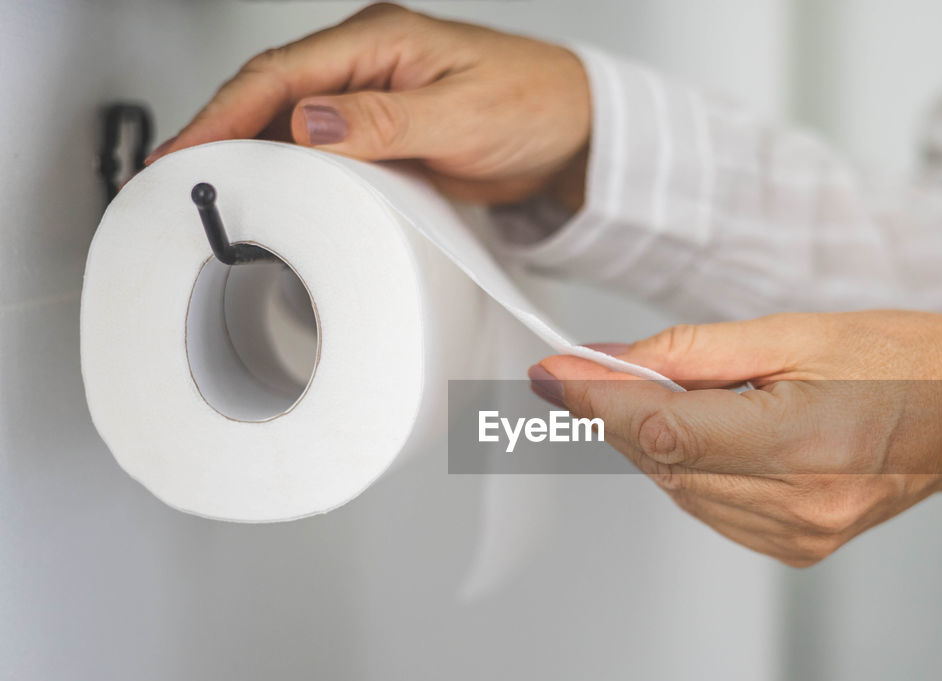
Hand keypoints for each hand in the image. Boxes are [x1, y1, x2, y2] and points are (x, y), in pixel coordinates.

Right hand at [147, 3, 591, 207]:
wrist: (575, 133)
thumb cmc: (534, 105)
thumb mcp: (461, 115)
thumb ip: (386, 122)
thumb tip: (312, 121)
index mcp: (378, 41)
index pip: (279, 74)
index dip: (223, 113)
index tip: (185, 151)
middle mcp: (368, 63)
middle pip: (271, 94)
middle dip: (221, 132)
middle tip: (179, 178)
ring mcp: (374, 98)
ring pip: (292, 122)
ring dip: (253, 152)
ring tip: (213, 190)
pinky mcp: (386, 133)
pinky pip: (326, 148)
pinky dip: (294, 168)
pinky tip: (277, 192)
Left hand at [529, 312, 941, 566]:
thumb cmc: (912, 360)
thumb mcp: (800, 331)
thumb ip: (695, 351)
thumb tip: (608, 363)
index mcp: (802, 444)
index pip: (662, 430)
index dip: (593, 403)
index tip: (548, 376)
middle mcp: (797, 506)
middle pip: (660, 460)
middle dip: (622, 411)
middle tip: (609, 364)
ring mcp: (798, 537)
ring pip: (677, 486)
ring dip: (661, 436)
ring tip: (720, 390)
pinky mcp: (797, 549)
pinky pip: (709, 506)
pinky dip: (695, 464)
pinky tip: (731, 429)